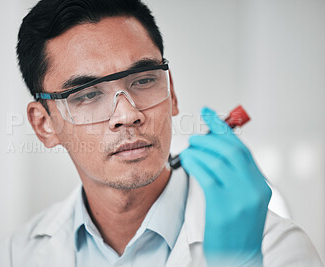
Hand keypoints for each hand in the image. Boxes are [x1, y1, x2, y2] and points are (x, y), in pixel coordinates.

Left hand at [179, 107, 271, 265]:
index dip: (224, 128)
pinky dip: (194, 162)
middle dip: (209, 137)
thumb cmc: (235, 229)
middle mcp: (254, 188)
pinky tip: (187, 161)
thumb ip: (234, 176)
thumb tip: (213, 150)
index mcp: (260, 185)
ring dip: (198, 150)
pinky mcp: (223, 205)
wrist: (238, 258)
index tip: (208, 113)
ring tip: (189, 152)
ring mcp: (240, 196)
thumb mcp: (242, 200)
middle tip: (195, 138)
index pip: (242, 148)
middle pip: (231, 149)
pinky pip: (206, 173)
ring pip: (217, 158)